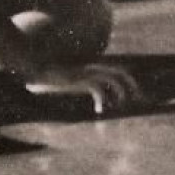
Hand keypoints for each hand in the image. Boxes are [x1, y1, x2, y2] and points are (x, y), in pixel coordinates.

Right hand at [26, 63, 141, 114]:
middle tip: (139, 100)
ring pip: (114, 78)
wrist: (35, 64)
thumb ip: (76, 79)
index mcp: (92, 65)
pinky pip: (98, 89)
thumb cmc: (47, 71)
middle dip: (132, 86)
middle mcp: (93, 66)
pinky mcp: (79, 78)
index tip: (134, 93)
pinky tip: (98, 111)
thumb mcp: (66, 76)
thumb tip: (80, 89)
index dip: (127, 81)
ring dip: (121, 92)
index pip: (117, 70)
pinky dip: (102, 100)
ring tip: (119, 106)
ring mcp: (87, 71)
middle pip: (121, 72)